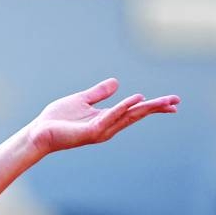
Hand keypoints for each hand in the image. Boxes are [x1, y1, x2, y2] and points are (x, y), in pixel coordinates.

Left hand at [26, 78, 179, 155]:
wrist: (39, 132)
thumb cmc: (57, 119)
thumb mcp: (81, 100)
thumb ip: (99, 93)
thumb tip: (116, 82)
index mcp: (106, 119)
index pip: (134, 111)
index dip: (152, 106)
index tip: (172, 102)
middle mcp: (107, 127)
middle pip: (136, 115)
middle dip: (156, 108)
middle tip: (176, 101)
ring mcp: (100, 130)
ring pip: (128, 117)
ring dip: (146, 108)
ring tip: (165, 102)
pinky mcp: (90, 132)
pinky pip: (110, 118)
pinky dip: (123, 108)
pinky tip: (136, 100)